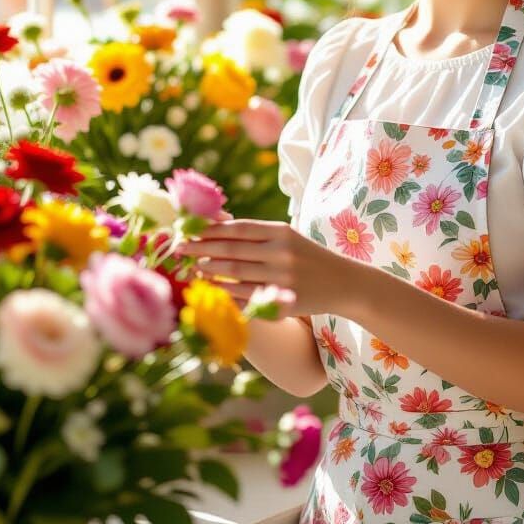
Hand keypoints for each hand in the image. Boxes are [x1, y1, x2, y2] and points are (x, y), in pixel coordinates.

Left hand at [176, 218, 352, 317]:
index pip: (238, 229)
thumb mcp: (287, 237)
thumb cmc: (308, 256)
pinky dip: (225, 291)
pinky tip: (212, 288)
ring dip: (210, 270)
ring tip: (194, 267)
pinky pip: (246, 295)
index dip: (210, 230)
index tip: (188, 231)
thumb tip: (216, 224)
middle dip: (201, 249)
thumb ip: (256, 233)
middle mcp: (281, 252)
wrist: (343, 282)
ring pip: (235, 273)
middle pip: (231, 250)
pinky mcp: (283, 299)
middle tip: (179, 249)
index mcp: (281, 231)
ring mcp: (282, 277)